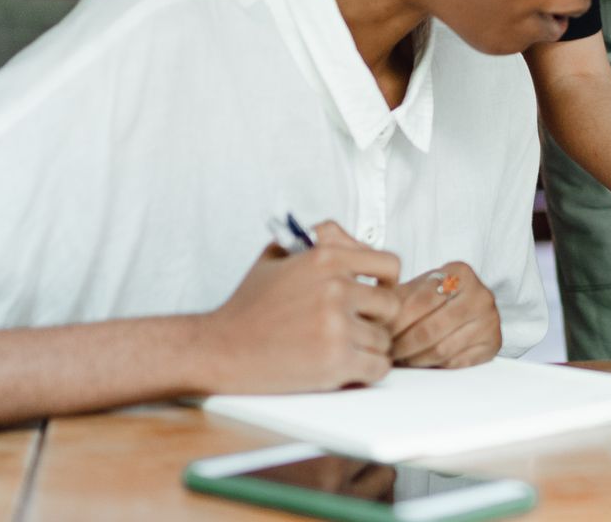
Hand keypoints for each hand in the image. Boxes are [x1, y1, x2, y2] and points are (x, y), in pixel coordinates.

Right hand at [195, 220, 401, 394]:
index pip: (390, 264)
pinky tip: (345, 368)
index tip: (376, 294)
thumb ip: (320, 240)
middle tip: (356, 327)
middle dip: (376, 318)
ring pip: (384, 340)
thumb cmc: (249, 305)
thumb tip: (356, 240)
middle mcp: (335, 288)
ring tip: (340, 349)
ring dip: (368, 347)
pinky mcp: (335, 361)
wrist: (219, 349)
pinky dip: (366, 371)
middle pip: (391, 305)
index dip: (386, 282)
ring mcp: (337, 326)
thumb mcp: (278, 254)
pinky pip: (378, 367)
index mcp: (325, 258)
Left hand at [388, 261, 501, 368]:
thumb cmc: (437, 296)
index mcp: (460, 272)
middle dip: (403, 345)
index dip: (396, 322)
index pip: (420, 302)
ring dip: (415, 359)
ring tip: (400, 358)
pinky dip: (434, 365)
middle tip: (386, 352)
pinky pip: (456, 363)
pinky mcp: (493, 343)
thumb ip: (394, 296)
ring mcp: (490, 320)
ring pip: (442, 349)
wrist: (469, 304)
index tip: (380, 334)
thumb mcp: (417, 287)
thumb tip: (370, 316)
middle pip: (431, 328)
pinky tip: (420, 361)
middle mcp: (480, 294)